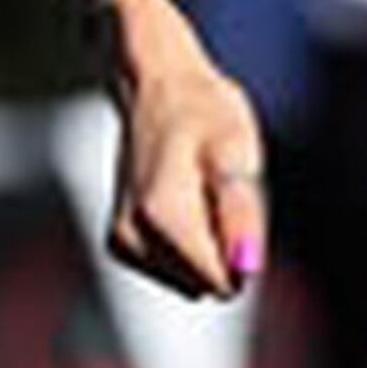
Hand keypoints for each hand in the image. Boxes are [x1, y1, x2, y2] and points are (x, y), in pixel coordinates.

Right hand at [101, 0, 266, 298]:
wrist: (158, 85)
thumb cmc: (203, 110)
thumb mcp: (236, 150)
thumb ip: (240, 214)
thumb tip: (247, 270)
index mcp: (162, 217)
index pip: (220, 281)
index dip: (241, 249)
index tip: (236, 201)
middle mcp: (132, 237)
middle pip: (204, 282)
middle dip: (223, 246)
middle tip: (220, 190)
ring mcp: (122, 241)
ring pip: (190, 279)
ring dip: (206, 243)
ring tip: (201, 189)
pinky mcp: (119, 243)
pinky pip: (172, 269)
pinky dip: (187, 242)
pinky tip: (185, 197)